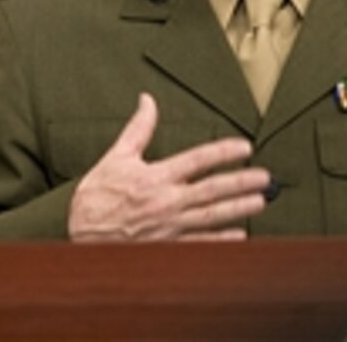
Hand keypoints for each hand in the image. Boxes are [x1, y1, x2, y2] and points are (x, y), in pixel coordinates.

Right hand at [68, 92, 269, 241]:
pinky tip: (240, 236)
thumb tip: (147, 100)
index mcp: (155, 176)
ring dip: (238, 208)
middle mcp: (167, 201)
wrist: (81, 237)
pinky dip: (222, 240)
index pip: (198, 159)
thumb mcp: (115, 157)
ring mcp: (170, 226)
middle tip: (264, 178)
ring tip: (260, 202)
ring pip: (212, 216)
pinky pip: (201, 244)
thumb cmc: (96, 198)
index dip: (224, 151)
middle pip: (212, 189)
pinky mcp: (168, 246)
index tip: (244, 147)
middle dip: (241, 182)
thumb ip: (137, 129)